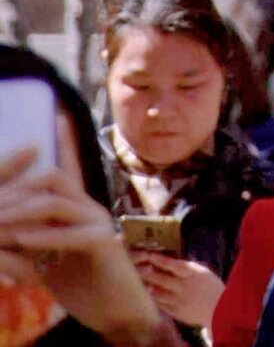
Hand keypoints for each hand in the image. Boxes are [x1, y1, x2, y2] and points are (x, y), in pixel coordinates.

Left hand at [0, 149, 176, 345]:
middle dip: (16, 187)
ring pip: (56, 200)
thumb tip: (5, 229)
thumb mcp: (49, 259)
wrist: (116, 310)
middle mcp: (89, 206)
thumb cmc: (82, 283)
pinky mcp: (104, 243)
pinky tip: (24, 241)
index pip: (68, 164)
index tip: (55, 111)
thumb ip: (32, 239)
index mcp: (77, 207)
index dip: (62, 137)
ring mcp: (98, 222)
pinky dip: (43, 236)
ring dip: (20, 211)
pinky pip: (70, 233)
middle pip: (52, 177)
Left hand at [130, 253, 222, 330]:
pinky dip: (155, 299)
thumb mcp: (203, 272)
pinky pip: (162, 305)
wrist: (220, 309)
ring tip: (140, 282)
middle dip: (149, 273)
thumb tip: (173, 262)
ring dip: (149, 287)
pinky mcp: (176, 312)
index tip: (150, 255)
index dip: (161, 260)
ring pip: (158, 293)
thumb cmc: (213, 287)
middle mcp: (184, 286)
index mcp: (193, 274)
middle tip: (137, 268)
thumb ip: (188, 268)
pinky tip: (149, 295)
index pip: (173, 265)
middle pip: (162, 279)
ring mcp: (179, 301)